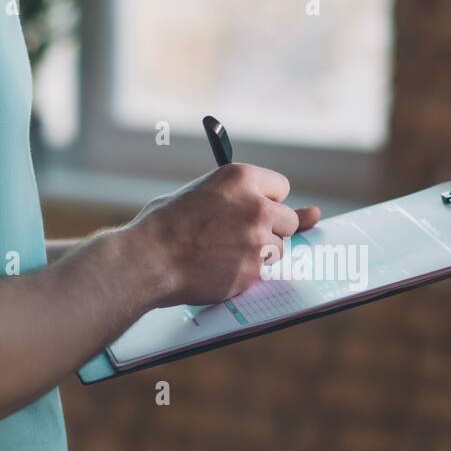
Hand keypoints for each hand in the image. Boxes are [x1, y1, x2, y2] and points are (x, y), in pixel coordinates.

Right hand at [127, 164, 319, 306]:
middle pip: (288, 220)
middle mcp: (256, 206)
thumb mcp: (201, 193)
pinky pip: (261, 272)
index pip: (280, 187)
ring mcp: (258, 240)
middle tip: (240, 236)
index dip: (266, 200)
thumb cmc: (165, 225)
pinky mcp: (253, 269)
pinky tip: (217, 268)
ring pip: (278, 249)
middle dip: (271, 229)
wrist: (148, 260)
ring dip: (258, 253)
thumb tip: (302, 212)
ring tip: (221, 252)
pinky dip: (244, 273)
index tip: (254, 209)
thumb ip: (241, 197)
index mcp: (241, 177)